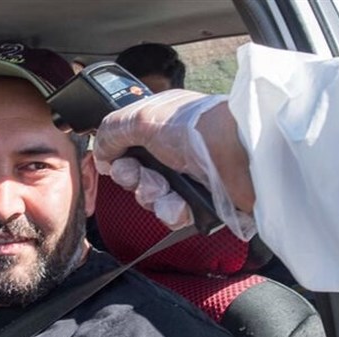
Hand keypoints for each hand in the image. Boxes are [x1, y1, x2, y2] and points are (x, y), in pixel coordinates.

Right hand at [93, 90, 256, 238]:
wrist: (238, 155)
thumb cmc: (195, 129)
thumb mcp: (141, 118)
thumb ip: (111, 133)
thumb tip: (101, 155)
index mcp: (162, 126)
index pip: (128, 149)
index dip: (120, 160)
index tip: (119, 163)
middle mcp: (176, 151)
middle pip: (138, 178)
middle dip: (137, 181)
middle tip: (148, 176)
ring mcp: (190, 177)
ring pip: (154, 200)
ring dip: (155, 198)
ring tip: (169, 190)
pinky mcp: (204, 201)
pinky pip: (174, 215)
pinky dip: (175, 212)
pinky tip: (183, 204)